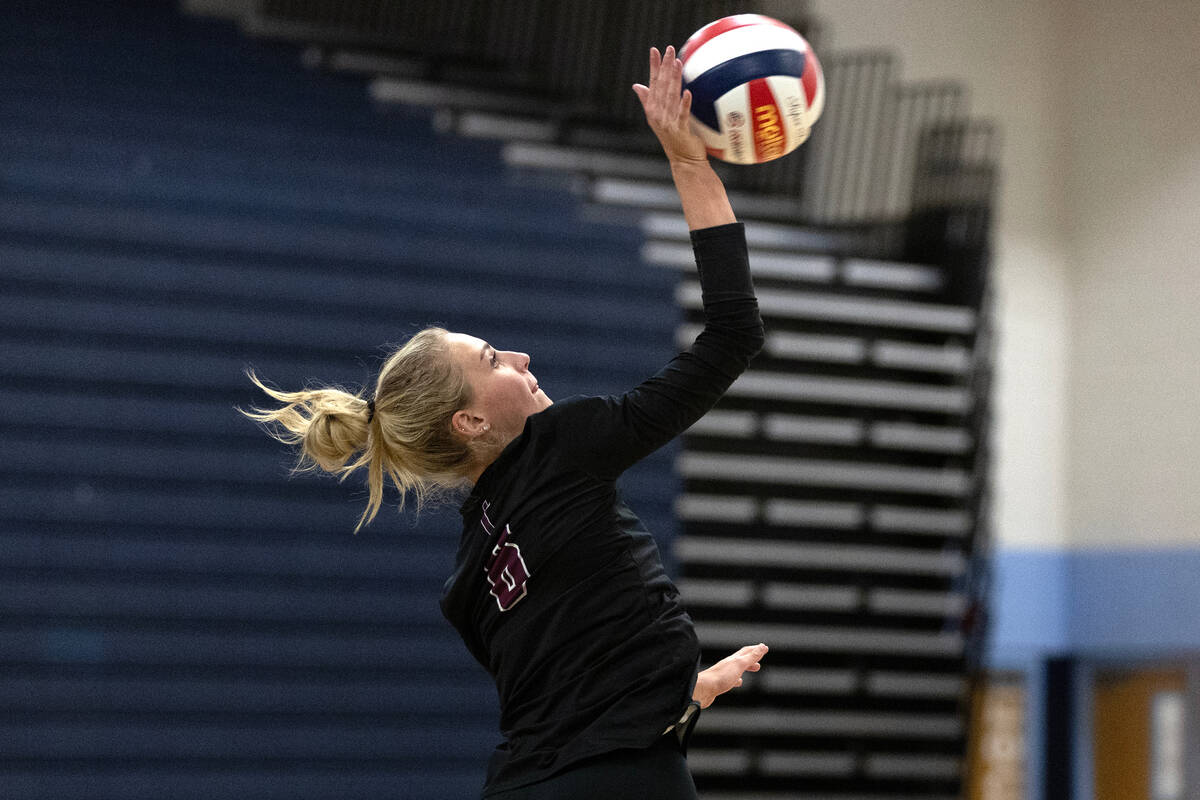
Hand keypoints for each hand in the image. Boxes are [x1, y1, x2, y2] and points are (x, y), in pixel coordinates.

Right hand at [632, 46, 707, 165]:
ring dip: (674, 79)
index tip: (655, 50)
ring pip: (670, 96)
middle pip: (661, 86)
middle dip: (665, 67)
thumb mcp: (659, 118)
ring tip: (677, 63)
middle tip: (670, 49)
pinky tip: (687, 92)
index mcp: (652, 108)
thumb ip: (648, 100)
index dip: (654, 66)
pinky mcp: (679, 130)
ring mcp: (667, 122)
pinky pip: (682, 114)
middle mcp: (657, 114)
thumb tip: (636, 86)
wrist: (684, 161)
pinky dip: (685, 103)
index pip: (652, 82)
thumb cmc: (675, 138)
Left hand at [692, 643, 767, 708]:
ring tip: (754, 668)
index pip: (747, 651)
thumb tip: (762, 646)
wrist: (702, 689)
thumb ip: (751, 657)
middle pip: (742, 659)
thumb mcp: (739, 665)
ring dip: (747, 667)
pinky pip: (731, 679)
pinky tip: (738, 682)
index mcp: (733, 660)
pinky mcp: (720, 684)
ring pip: (737, 669)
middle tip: (761, 657)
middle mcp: (728, 665)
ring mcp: (724, 674)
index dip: (756, 649)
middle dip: (752, 657)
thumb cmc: (720, 677)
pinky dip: (737, 679)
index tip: (764, 647)